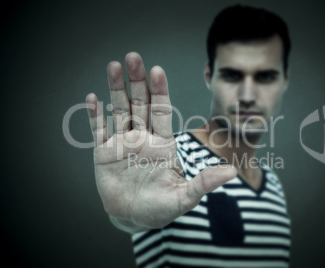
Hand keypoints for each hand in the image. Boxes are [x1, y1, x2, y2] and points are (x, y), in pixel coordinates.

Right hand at [86, 52, 235, 231]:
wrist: (133, 218)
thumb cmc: (161, 208)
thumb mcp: (184, 197)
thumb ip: (204, 182)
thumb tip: (232, 172)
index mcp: (163, 143)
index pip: (162, 111)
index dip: (160, 91)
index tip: (157, 71)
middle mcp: (143, 138)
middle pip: (140, 104)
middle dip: (138, 81)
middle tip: (134, 58)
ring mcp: (122, 144)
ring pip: (119, 110)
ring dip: (116, 89)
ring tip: (114, 66)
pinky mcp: (103, 153)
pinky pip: (98, 130)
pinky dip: (95, 115)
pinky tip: (92, 98)